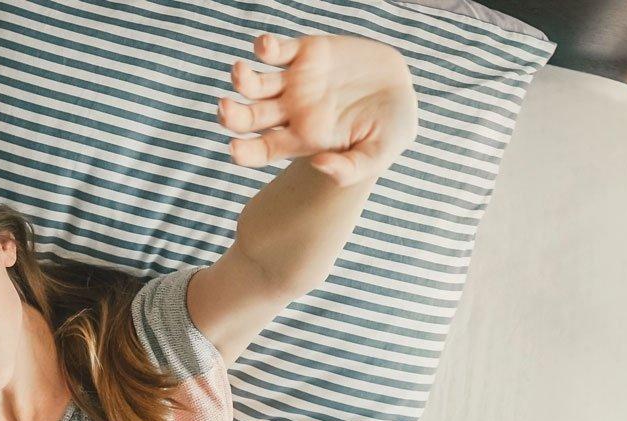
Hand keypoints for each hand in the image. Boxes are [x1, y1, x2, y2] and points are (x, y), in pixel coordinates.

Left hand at [218, 33, 418, 186]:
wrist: (402, 92)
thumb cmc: (388, 131)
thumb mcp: (378, 154)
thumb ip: (351, 168)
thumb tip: (319, 165)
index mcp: (300, 141)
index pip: (260, 150)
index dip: (243, 152)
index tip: (234, 149)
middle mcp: (290, 112)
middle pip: (248, 117)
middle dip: (232, 115)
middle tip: (225, 108)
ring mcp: (295, 82)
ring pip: (255, 83)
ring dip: (242, 78)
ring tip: (240, 72)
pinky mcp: (306, 53)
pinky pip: (277, 50)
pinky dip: (265, 47)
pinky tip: (264, 47)